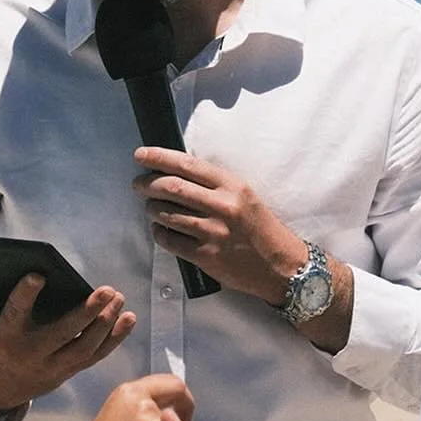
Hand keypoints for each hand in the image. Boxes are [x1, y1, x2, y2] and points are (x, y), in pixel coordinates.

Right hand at [0, 268, 135, 420]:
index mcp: (5, 337)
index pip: (16, 314)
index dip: (26, 295)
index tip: (38, 275)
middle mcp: (32, 354)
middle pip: (63, 334)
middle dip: (86, 313)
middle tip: (106, 290)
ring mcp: (53, 366)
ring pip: (84, 348)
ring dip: (105, 325)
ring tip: (118, 299)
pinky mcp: (69, 371)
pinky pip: (95, 356)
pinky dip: (114, 339)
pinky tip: (128, 319)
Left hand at [132, 148, 309, 302]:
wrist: (281, 265)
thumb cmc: (261, 229)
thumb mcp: (245, 196)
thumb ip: (215, 185)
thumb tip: (178, 174)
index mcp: (232, 186)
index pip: (187, 165)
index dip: (159, 157)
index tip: (141, 155)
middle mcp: (222, 206)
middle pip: (171, 187)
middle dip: (147, 183)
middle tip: (138, 184)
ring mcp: (213, 232)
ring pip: (167, 214)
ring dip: (152, 208)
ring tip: (151, 207)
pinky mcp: (206, 256)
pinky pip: (170, 241)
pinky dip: (159, 232)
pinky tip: (160, 230)